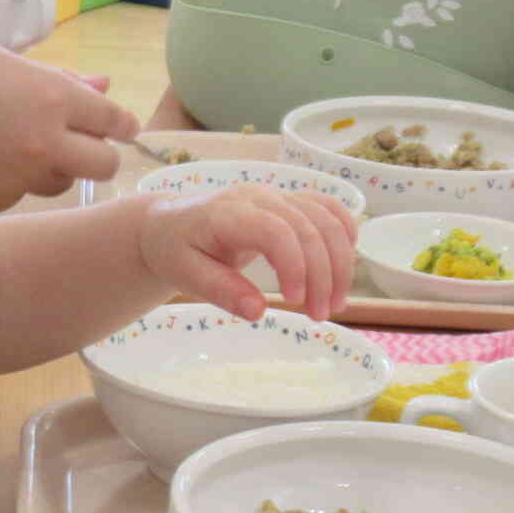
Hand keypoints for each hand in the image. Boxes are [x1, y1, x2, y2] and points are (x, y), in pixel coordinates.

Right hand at [0, 42, 140, 212]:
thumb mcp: (12, 65)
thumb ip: (63, 81)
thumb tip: (104, 86)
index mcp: (55, 98)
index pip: (114, 120)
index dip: (122, 124)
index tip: (120, 126)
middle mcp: (46, 141)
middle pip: (104, 165)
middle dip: (99, 155)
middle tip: (81, 145)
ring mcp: (21, 175)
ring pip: (61, 183)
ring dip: (53, 169)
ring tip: (20, 148)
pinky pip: (21, 194)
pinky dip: (13, 181)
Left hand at [137, 186, 356, 321]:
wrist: (168, 225)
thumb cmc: (174, 250)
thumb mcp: (184, 275)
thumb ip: (220, 291)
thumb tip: (258, 312)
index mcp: (228, 212)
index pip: (277, 230)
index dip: (295, 265)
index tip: (295, 303)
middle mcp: (259, 197)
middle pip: (309, 227)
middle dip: (324, 275)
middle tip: (321, 316)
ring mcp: (277, 196)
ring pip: (327, 218)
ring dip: (341, 262)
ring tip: (335, 304)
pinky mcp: (288, 202)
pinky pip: (328, 209)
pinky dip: (345, 235)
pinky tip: (343, 268)